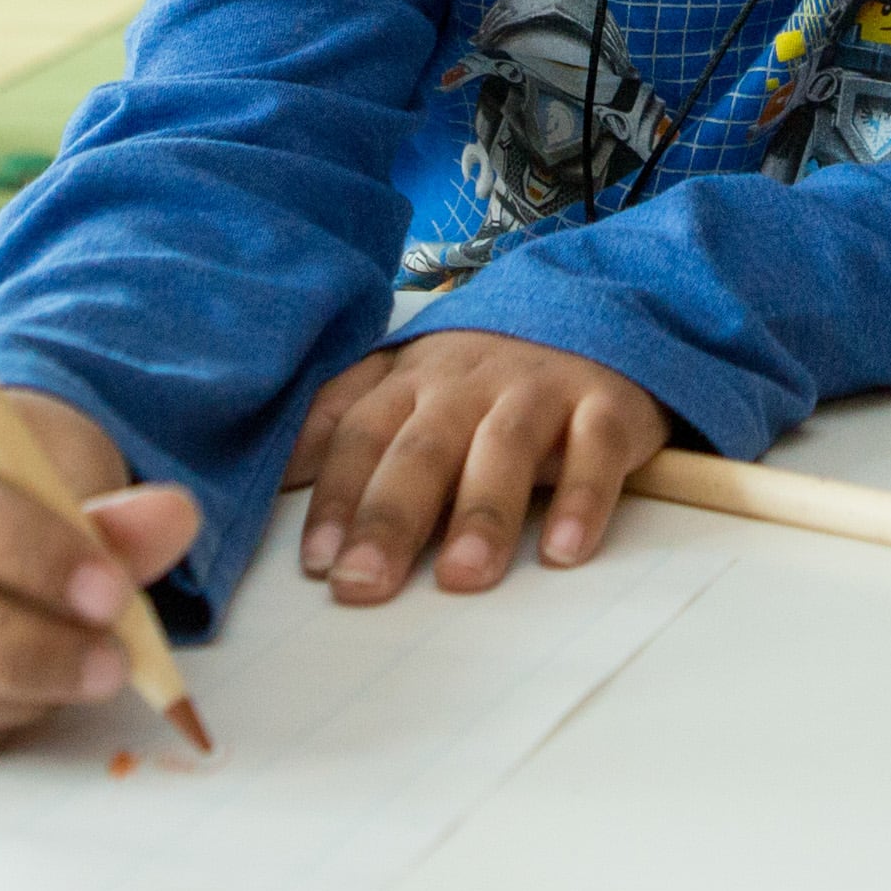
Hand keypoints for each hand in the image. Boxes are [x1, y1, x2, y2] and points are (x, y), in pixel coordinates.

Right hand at [0, 388, 204, 761]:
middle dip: (28, 647)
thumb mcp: (55, 468)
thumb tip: (175, 521)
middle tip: (115, 662)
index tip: (112, 590)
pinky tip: (39, 694)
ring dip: (23, 691)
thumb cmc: (0, 483)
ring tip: (92, 673)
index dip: (31, 551)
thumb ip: (108, 505)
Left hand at [291, 333, 668, 601]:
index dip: (336, 496)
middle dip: (389, 517)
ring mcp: (541, 390)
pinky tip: (565, 552)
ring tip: (461, 577)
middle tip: (363, 582)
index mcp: (414, 379)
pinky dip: (583, 498)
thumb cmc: (485, 374)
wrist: (595, 308)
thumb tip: (283, 475)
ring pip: (505, 447)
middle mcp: (471, 381)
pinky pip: (595, 449)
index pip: (362, 433)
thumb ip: (347, 418)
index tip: (318, 564)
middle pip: (424, 448)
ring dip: (482, 512)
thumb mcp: (410, 380)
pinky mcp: (608, 405)